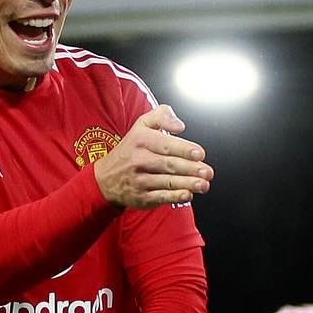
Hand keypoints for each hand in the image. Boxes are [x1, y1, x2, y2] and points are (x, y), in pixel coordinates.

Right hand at [92, 105, 212, 209]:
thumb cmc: (131, 149)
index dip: (184, 149)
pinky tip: (188, 194)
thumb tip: (179, 125)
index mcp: (140, 140)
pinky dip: (175, 196)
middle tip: (207, 172)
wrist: (106, 177)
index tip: (199, 154)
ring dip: (188, 184)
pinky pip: (161, 196)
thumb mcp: (142, 125)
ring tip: (203, 184)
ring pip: (167, 182)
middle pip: (169, 164)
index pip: (165, 144)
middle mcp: (138, 160)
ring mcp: (139, 180)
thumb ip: (161, 116)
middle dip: (191, 169)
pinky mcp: (141, 197)